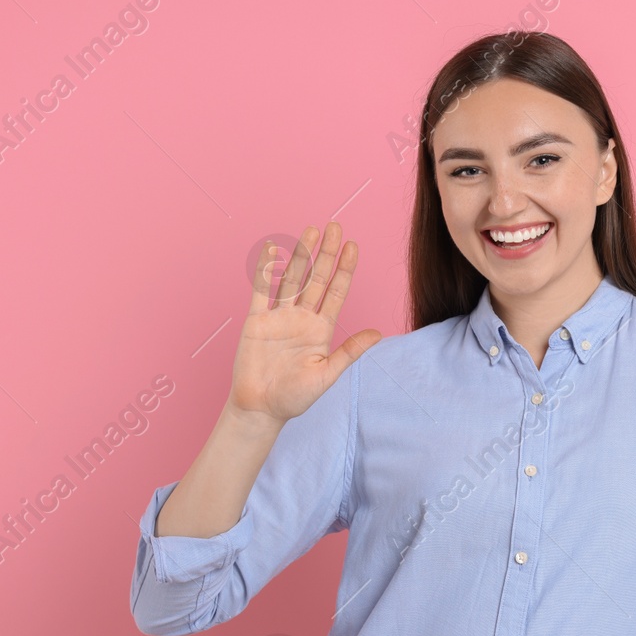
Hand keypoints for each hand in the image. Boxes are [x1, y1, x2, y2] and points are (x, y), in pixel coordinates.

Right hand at [227, 222, 380, 424]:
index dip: (345, 269)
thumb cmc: (295, 397)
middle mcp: (301, 318)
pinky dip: (265, 270)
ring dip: (301, 255)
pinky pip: (261, 291)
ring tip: (312, 232)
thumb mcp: (328, 374)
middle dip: (326, 253)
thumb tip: (379, 333)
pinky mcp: (256, 321)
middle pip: (316, 278)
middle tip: (336, 227)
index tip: (353, 246)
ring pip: (291, 279)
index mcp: (321, 330)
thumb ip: (350, 351)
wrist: (261, 409)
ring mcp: (278, 317)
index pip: (336, 292)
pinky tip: (273, 249)